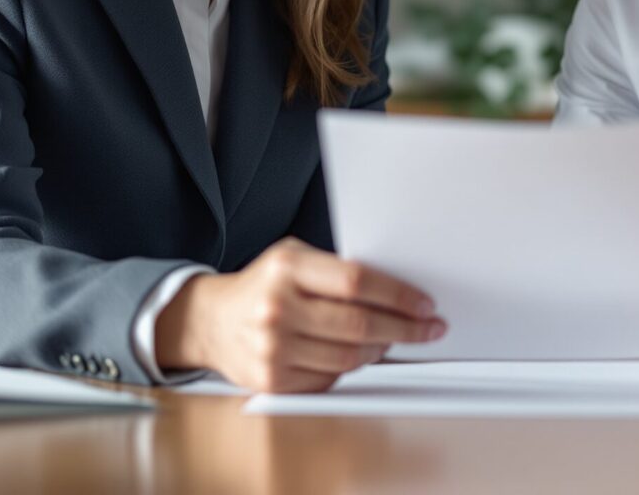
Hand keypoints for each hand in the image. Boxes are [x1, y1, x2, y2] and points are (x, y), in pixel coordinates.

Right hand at [155, 238, 444, 392]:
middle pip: (359, 324)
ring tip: (393, 340)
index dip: (399, 295)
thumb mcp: (292, 258)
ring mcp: (273, 348)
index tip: (424, 304)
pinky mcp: (272, 381)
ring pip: (349, 357)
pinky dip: (351, 368)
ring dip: (381, 350)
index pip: (357, 282)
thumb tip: (395, 289)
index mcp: (286, 269)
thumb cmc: (262, 285)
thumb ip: (335, 269)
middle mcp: (278, 308)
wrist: (210, 321)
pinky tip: (359, 355)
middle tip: (427, 328)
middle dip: (404, 328)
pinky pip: (330, 378)